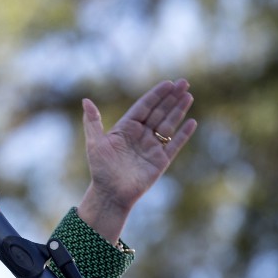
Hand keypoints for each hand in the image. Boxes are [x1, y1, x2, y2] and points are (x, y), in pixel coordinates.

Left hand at [77, 79, 196, 244]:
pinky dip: (183, 134)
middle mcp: (140, 135)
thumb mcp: (94, 143)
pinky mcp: (161, 161)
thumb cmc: (100, 169)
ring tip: (188, 95)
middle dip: (171, 97)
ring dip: (179, 110)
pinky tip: (192, 121)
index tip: (168, 83)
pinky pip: (174, 144)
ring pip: (168, 124)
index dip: (156, 95)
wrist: (110, 194)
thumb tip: (85, 100)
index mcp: (126, 128)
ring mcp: (152, 147)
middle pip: (159, 111)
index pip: (144, 106)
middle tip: (184, 82)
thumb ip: (92, 122)